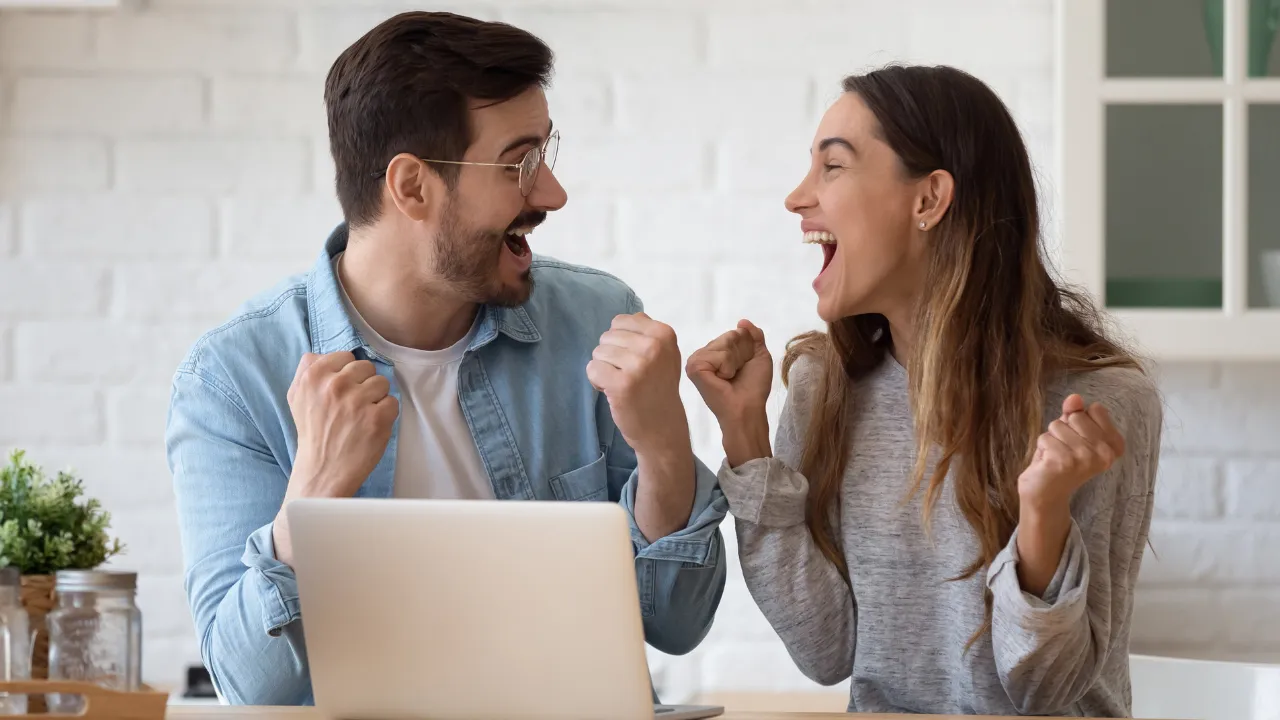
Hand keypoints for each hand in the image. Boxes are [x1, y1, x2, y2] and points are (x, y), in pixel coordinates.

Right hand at [287, 351, 398, 497]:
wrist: (322, 470)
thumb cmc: (313, 432)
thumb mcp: (297, 396)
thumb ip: (307, 369)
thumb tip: (322, 353)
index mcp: (314, 375)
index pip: (346, 356)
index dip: (348, 374)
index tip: (342, 390)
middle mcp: (335, 385)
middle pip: (366, 367)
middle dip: (363, 384)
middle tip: (352, 405)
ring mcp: (357, 402)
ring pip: (382, 383)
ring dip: (376, 398)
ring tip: (361, 415)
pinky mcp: (376, 418)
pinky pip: (392, 402)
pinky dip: (385, 415)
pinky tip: (370, 426)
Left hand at [586, 313, 689, 457]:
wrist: (663, 428)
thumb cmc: (658, 388)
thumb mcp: (665, 354)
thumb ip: (648, 332)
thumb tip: (631, 316)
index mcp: (663, 333)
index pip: (620, 321)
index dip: (620, 341)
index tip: (634, 360)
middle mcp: (653, 346)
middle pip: (607, 336)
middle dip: (611, 356)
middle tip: (628, 375)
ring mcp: (638, 365)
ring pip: (598, 353)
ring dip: (604, 369)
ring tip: (622, 384)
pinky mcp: (622, 384)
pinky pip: (592, 369)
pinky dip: (596, 381)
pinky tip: (613, 392)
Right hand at [685, 319, 773, 424]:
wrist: (748, 407)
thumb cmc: (753, 387)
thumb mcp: (759, 355)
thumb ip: (754, 336)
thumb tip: (742, 320)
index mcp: (716, 352)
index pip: (733, 334)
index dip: (746, 349)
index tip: (744, 367)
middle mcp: (704, 354)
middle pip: (729, 336)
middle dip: (740, 354)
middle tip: (737, 374)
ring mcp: (696, 360)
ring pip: (724, 343)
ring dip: (734, 361)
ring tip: (730, 378)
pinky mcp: (694, 367)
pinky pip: (717, 354)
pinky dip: (726, 366)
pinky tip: (722, 379)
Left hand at [1018, 394, 1125, 511]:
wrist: (1046, 493)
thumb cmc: (1061, 460)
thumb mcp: (1072, 432)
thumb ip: (1075, 412)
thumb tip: (1074, 397)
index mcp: (1114, 445)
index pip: (1096, 408)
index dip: (1079, 420)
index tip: (1079, 440)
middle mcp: (1105, 453)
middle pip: (1075, 416)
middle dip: (1063, 429)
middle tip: (1064, 450)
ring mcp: (1086, 458)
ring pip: (1057, 425)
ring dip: (1051, 439)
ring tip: (1055, 457)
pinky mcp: (1065, 462)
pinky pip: (1045, 438)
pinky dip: (1041, 448)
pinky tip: (1048, 463)